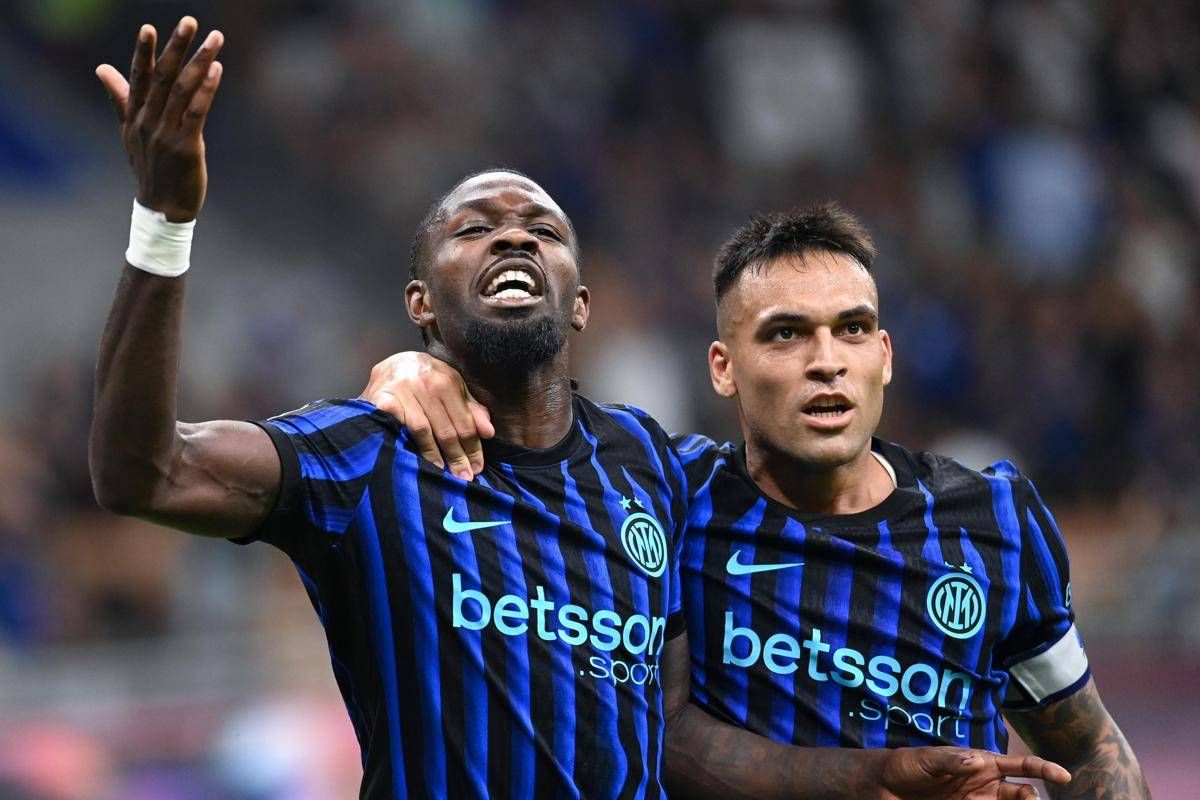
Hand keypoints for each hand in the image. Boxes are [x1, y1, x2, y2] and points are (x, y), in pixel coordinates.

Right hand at [96, 17, 223, 221]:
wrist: (162, 208)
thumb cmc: (150, 168)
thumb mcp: (130, 133)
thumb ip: (120, 98)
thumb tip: (102, 68)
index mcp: (135, 116)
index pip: (139, 77)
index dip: (144, 52)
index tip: (149, 27)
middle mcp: (148, 121)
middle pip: (163, 77)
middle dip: (176, 47)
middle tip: (189, 21)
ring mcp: (166, 134)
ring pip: (183, 90)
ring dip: (200, 61)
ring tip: (215, 39)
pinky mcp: (186, 147)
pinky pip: (196, 112)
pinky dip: (207, 89)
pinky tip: (216, 70)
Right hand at [361, 352, 493, 480]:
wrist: (392, 364)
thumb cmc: (428, 380)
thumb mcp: (453, 389)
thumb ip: (471, 410)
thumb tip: (489, 433)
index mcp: (448, 380)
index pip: (465, 422)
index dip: (473, 448)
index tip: (477, 467)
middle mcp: (426, 382)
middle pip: (446, 429)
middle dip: (457, 457)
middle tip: (463, 477)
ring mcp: (403, 389)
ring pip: (423, 429)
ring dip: (433, 454)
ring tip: (441, 472)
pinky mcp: (382, 398)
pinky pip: (399, 426)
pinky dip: (407, 443)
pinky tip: (414, 457)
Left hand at [879, 747, 1070, 799]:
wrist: (884, 786)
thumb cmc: (908, 765)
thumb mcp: (927, 759)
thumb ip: (952, 761)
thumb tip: (977, 761)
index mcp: (982, 763)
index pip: (1020, 765)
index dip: (1044, 768)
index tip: (1064, 776)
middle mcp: (986, 786)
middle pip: (1023, 795)